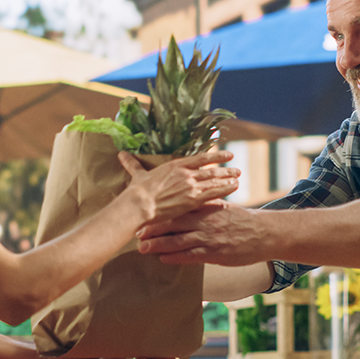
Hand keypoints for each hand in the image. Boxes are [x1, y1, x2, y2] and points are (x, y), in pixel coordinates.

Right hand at [118, 150, 237, 222]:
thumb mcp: (137, 174)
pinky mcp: (193, 199)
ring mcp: (191, 185)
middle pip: (211, 169)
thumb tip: (121, 155)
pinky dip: (225, 189)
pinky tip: (234, 188)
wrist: (141, 204)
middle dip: (225, 169)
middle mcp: (186, 173)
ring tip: (238, 177)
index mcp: (175, 165)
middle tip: (236, 168)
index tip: (226, 154)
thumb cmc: (138, 191)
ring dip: (228, 178)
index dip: (215, 156)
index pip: (200, 158)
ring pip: (214, 180)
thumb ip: (133, 164)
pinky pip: (213, 193)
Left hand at [137, 202, 263, 265]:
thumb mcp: (224, 207)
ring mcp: (210, 238)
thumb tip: (189, 198)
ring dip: (159, 245)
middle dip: (153, 228)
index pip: (178, 207)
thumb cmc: (242, 220)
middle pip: (174, 224)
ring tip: (142, 248)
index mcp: (206, 208)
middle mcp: (205, 222)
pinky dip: (176, 257)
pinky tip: (163, 259)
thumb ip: (205, 204)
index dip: (159, 211)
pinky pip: (192, 256)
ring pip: (179, 241)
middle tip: (135, 231)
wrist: (265, 234)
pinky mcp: (216, 253)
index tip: (143, 212)